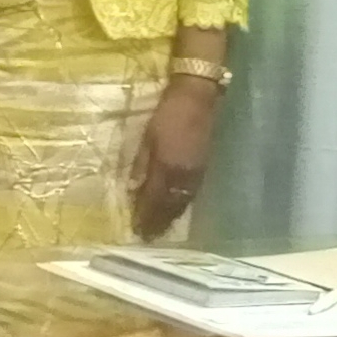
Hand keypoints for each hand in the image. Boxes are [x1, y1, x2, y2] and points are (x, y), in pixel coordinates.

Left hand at [130, 78, 216, 241]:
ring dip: (171, 218)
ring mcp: (196, 173)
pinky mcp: (204, 169)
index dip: (145, 215)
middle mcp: (183, 175)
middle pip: (169, 205)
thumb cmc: (166, 114)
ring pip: (183, 203)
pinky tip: (176, 211)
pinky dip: (182, 206)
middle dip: (158, 222)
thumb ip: (140, 164)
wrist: (197, 99)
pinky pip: (192, 194)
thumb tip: (132, 189)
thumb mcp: (147, 137)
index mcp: (166, 165)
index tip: (137, 230)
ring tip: (161, 230)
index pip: (153, 198)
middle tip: (148, 237)